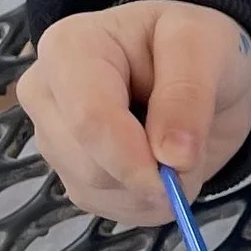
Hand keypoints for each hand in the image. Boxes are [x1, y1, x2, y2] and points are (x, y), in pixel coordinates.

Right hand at [18, 0, 250, 223]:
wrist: (198, 68)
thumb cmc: (194, 44)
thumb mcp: (205, 44)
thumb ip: (189, 94)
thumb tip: (173, 158)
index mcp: (69, 47)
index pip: (89, 119)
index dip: (135, 157)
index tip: (179, 169)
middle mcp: (45, 93)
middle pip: (90, 165)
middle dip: (151, 172)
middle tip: (192, 146)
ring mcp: (52, 138)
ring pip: (98, 191)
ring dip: (153, 188)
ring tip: (179, 146)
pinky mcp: (70, 174)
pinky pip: (109, 207)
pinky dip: (148, 200)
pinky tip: (162, 164)